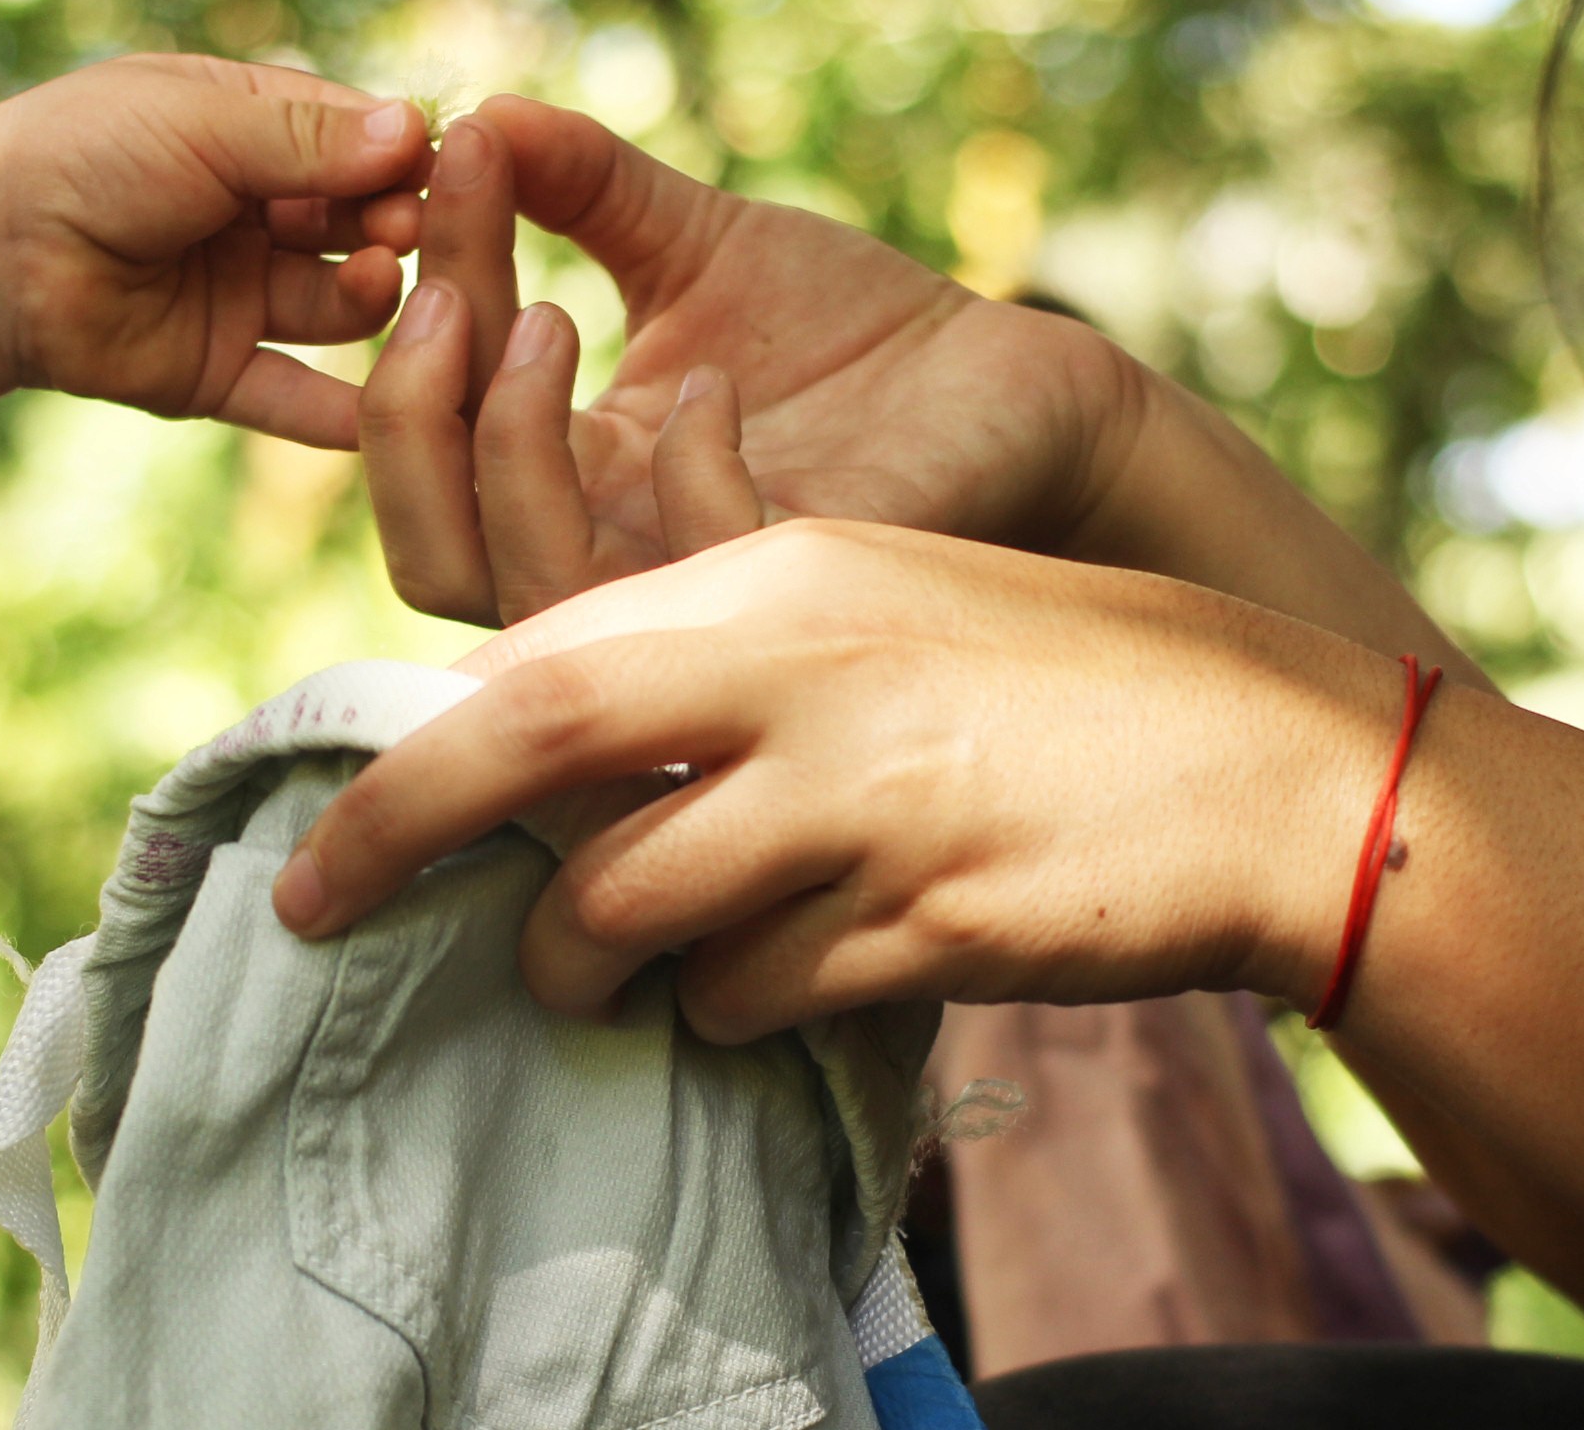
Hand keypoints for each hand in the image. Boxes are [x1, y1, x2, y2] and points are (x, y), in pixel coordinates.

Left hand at [0, 54, 431, 447]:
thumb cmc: (80, 154)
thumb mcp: (201, 124)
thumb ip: (307, 138)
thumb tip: (418, 132)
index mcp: (252, 133)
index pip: (360, 144)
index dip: (402, 159)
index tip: (442, 171)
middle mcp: (257, 216)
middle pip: (363, 226)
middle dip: (393, 228)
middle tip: (400, 231)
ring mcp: (240, 297)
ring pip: (340, 308)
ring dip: (368, 299)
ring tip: (367, 284)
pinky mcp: (215, 375)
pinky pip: (293, 400)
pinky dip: (340, 415)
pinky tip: (389, 414)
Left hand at [271, 520, 1404, 1040]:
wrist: (1264, 762)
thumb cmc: (1055, 671)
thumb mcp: (877, 594)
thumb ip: (712, 626)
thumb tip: (542, 685)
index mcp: (777, 578)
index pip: (532, 661)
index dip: (407, 762)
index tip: (330, 839)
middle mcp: (800, 676)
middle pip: (532, 760)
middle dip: (402, 844)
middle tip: (319, 912)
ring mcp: (865, 804)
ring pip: (634, 911)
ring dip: (587, 964)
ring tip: (592, 976)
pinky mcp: (925, 923)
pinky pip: (755, 993)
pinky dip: (730, 1006)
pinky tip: (771, 981)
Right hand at [357, 96, 1164, 624]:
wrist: (997, 374)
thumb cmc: (847, 322)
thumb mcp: (694, 237)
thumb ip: (582, 184)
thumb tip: (476, 113)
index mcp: (564, 475)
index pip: (425, 440)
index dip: (414, 316)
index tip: (452, 166)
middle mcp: (608, 555)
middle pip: (428, 559)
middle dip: (412, 424)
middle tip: (464, 295)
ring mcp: (696, 592)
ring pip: (527, 595)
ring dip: (511, 452)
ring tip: (555, 315)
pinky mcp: (795, 600)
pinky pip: (688, 577)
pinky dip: (685, 471)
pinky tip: (722, 386)